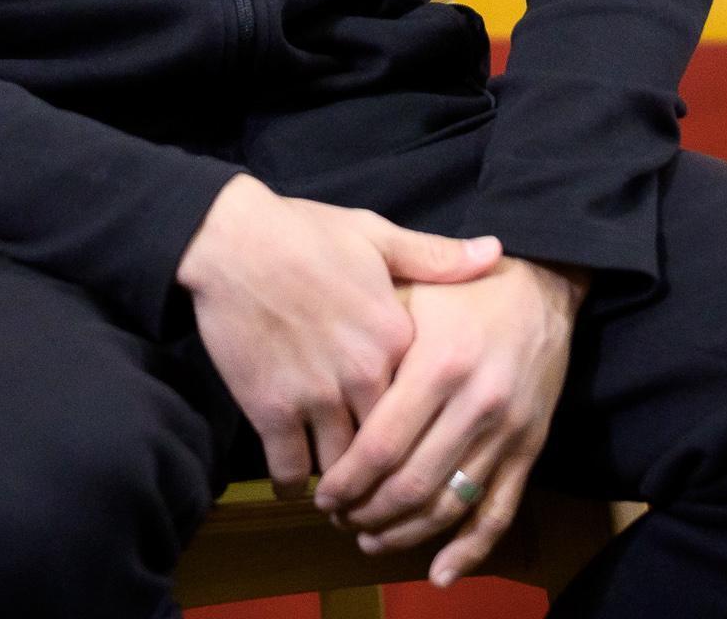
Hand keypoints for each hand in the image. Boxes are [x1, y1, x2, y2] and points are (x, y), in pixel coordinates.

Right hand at [176, 173, 505, 500]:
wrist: (231, 238)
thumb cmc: (304, 232)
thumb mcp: (376, 234)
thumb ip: (436, 257)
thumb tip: (495, 252)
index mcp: (395, 335)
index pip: (424, 405)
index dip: (420, 428)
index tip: (417, 442)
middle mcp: (363, 372)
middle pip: (388, 448)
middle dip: (384, 473)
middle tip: (379, 490)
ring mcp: (315, 395)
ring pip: (342, 469)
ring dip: (341, 486)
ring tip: (341, 494)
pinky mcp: (271, 408)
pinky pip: (291, 470)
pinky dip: (293, 484)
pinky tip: (294, 483)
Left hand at [312, 254, 588, 588]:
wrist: (541, 287)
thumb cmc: (460, 289)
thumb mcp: (411, 291)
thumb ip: (373, 335)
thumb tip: (322, 384)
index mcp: (440, 363)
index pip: (382, 445)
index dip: (347, 480)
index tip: (320, 493)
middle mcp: (476, 403)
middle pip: (412, 484)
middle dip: (366, 512)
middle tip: (337, 517)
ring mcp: (507, 432)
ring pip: (450, 506)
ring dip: (404, 533)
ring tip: (368, 538)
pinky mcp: (530, 449)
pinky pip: (499, 512)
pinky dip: (469, 551)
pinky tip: (438, 574)